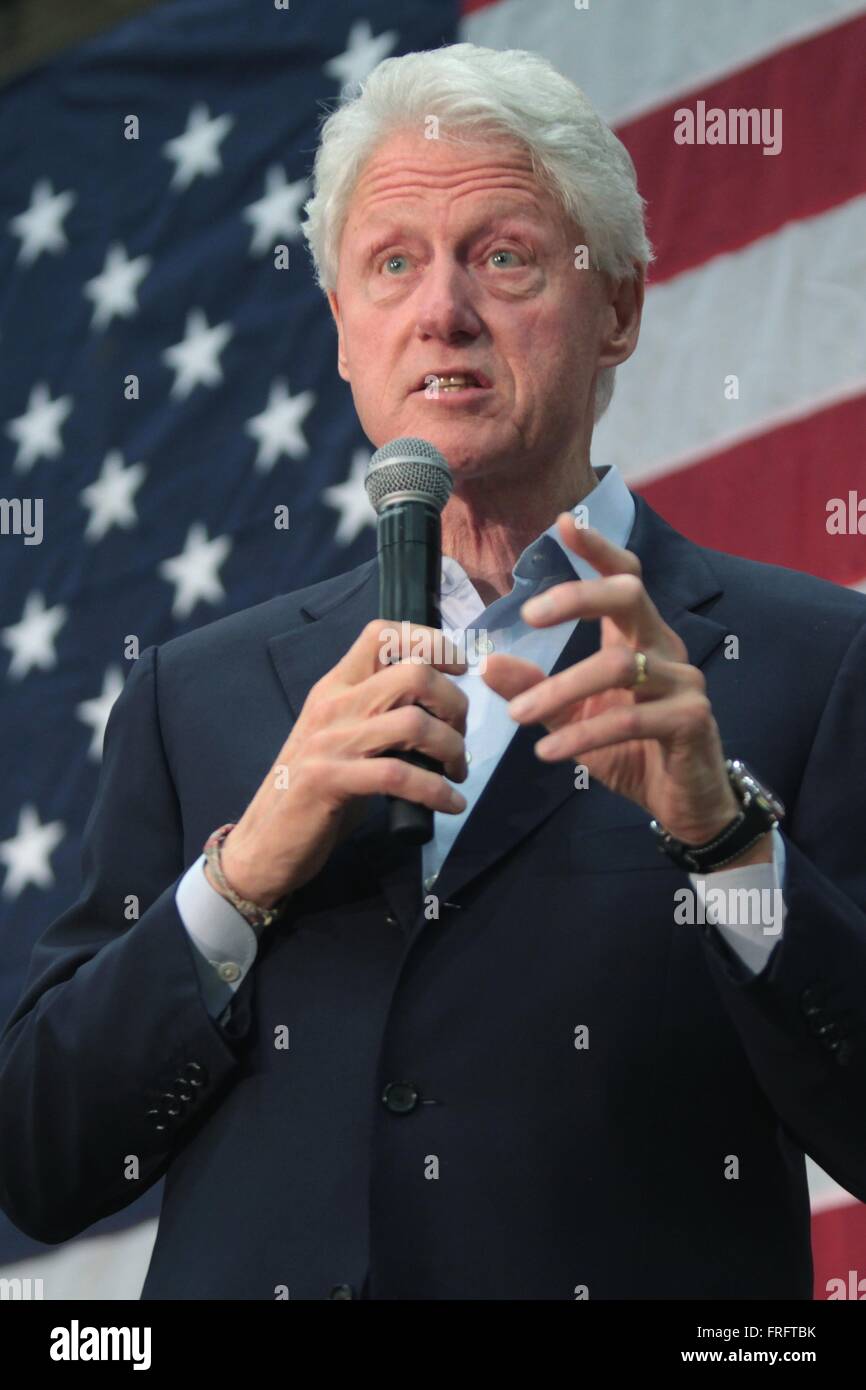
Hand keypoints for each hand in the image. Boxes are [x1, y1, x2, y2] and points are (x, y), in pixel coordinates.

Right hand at [214, 620, 468, 910]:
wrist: (264, 842)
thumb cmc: (313, 791)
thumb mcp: (343, 738)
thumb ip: (379, 715)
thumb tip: (438, 707)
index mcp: (335, 687)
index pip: (382, 634)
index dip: (430, 642)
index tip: (458, 668)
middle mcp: (333, 705)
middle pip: (413, 674)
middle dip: (454, 703)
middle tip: (459, 735)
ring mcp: (329, 742)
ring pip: (413, 723)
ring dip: (451, 749)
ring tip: (457, 772)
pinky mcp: (329, 781)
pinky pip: (399, 775)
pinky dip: (436, 791)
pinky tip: (449, 803)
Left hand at [481, 517, 742, 847]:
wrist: (685, 803)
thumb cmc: (631, 751)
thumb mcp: (572, 719)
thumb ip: (534, 689)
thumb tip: (488, 663)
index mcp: (639, 637)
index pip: (624, 577)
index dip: (598, 548)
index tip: (563, 523)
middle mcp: (665, 648)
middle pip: (629, 596)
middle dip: (578, 596)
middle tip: (529, 615)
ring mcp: (684, 681)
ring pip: (619, 666)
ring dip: (561, 688)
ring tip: (519, 716)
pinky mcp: (692, 719)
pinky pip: (631, 718)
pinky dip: (584, 734)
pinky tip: (549, 752)